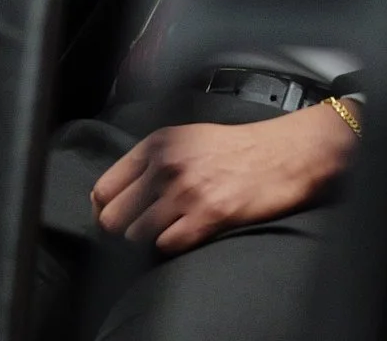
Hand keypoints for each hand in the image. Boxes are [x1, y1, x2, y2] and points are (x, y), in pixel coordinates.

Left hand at [90, 109, 356, 251]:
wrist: (283, 155)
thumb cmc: (236, 148)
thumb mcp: (184, 139)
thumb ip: (150, 161)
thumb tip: (117, 192)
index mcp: (155, 145)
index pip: (104, 188)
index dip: (103, 210)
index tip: (112, 218)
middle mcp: (164, 166)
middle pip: (113, 217)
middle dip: (121, 230)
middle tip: (137, 232)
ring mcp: (185, 192)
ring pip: (136, 235)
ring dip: (147, 240)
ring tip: (165, 232)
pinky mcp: (208, 216)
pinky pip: (167, 245)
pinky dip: (171, 247)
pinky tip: (185, 236)